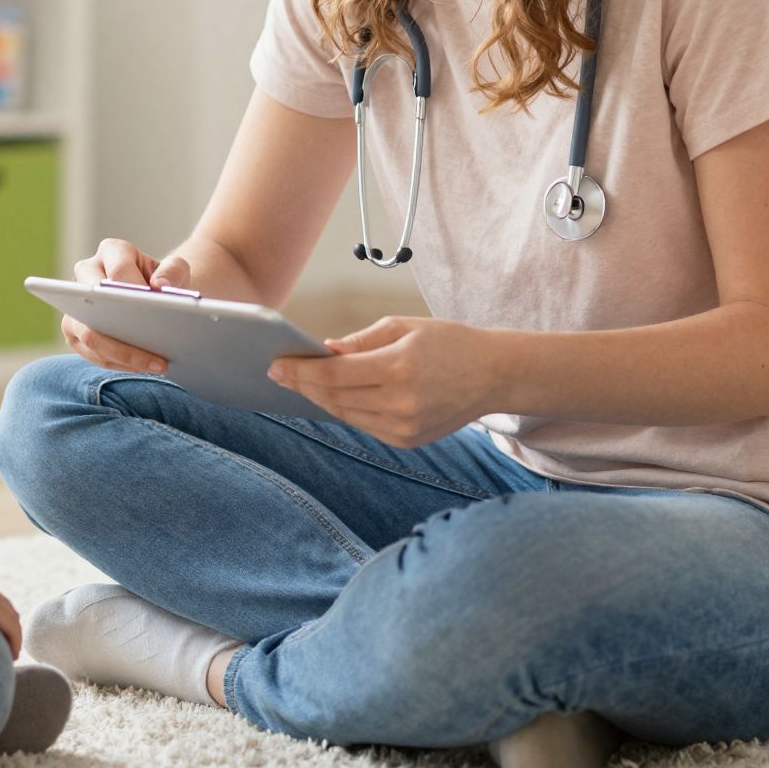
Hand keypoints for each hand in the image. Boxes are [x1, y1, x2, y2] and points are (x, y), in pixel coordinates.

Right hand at [59, 238, 191, 373]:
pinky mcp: (74, 329)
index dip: (136, 292)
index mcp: (112, 251)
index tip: (158, 311)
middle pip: (94, 305)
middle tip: (158, 353)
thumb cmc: (164, 280)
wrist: (154, 294)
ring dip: (123, 355)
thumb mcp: (177, 270)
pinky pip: (90, 352)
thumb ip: (174, 270)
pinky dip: (117, 363)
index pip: (118, 271)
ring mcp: (75, 302)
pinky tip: (144, 368)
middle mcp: (87, 272)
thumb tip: (160, 286)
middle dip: (124, 332)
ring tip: (157, 366)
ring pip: (89, 334)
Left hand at [269, 316, 505, 447]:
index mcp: (398, 368)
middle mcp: (400, 403)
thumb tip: (323, 352)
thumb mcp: (404, 327)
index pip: (333, 375)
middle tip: (279, 372)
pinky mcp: (408, 441)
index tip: (275, 364)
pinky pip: (365, 425)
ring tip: (300, 383)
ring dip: (320, 399)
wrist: (494, 375)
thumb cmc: (448, 342)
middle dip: (303, 385)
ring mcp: (404, 427)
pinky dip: (346, 410)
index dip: (300, 371)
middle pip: (334, 398)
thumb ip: (360, 341)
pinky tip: (332, 396)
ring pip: (345, 415)